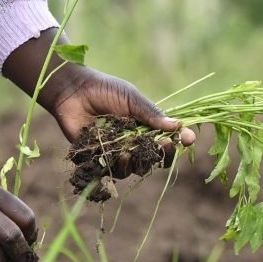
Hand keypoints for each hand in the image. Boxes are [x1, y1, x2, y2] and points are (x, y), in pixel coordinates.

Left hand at [41, 62, 196, 153]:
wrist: (73, 92)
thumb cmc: (104, 90)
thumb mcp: (131, 98)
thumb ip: (151, 114)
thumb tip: (178, 126)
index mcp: (145, 127)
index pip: (168, 140)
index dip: (179, 142)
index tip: (189, 138)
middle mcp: (134, 142)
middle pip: (155, 159)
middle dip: (161, 155)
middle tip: (162, 145)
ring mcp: (117, 152)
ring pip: (135, 168)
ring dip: (135, 162)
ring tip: (128, 150)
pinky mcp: (99, 159)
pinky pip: (113, 171)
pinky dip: (116, 165)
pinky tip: (115, 154)